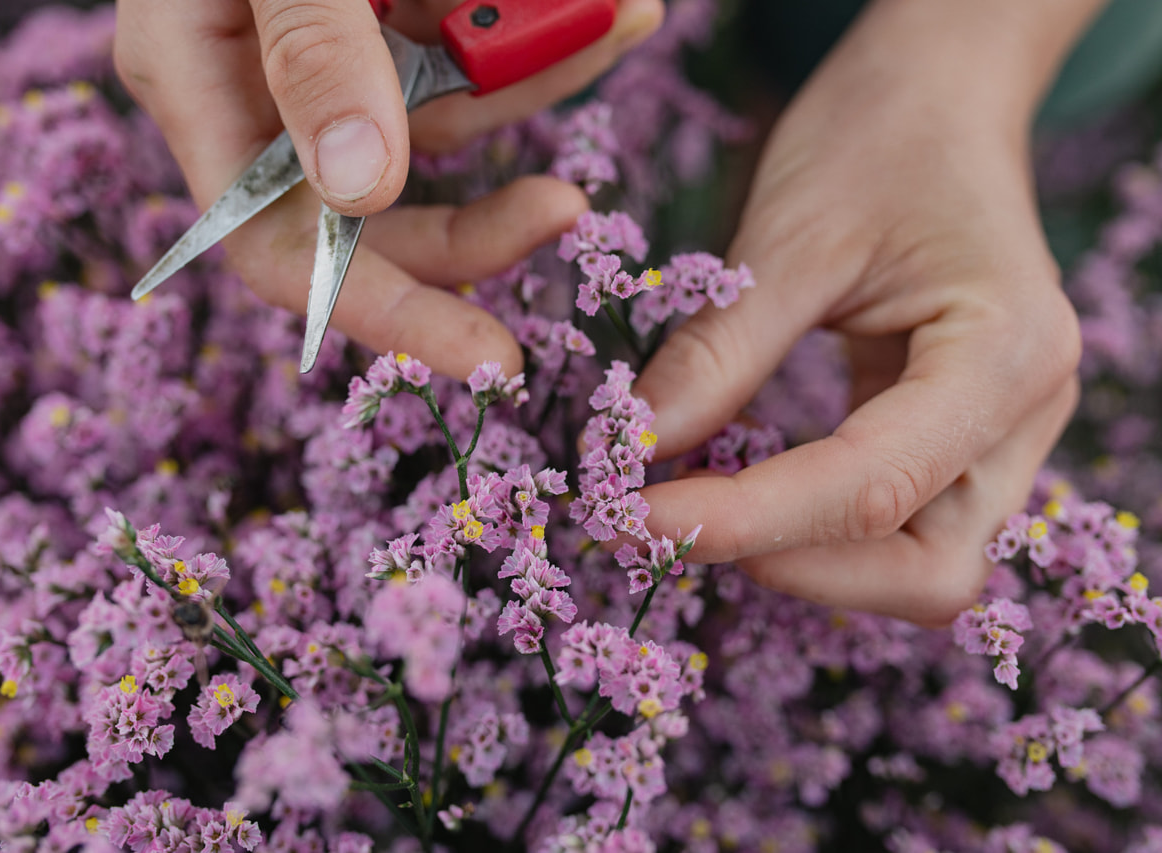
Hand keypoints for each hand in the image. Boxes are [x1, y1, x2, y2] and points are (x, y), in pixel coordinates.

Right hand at [113, 0, 661, 377]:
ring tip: (621, 15)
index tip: (487, 359)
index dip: (382, 316)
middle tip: (570, 213)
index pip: (278, 252)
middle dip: (482, 220)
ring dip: (541, 80)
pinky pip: (479, 58)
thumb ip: (310, 49)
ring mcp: (340, 61)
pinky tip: (615, 3)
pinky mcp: (402, 22)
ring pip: (451, 130)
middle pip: (374, 221)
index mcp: (198, 86)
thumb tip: (359, 193)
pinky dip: (546, 34)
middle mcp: (263, 93)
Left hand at [633, 0, 1091, 625]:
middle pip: (926, 568)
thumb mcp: (789, 237)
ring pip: (916, 565)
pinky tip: (732, 488)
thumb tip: (635, 452)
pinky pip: (893, 524)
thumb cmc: (876, 140)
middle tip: (667, 527)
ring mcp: (999, 438)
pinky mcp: (956, 442)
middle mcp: (1024, 416)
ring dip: (802, 558)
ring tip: (693, 507)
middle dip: (794, 566)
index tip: (638, 518)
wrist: (938, 101)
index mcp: (1008, 353)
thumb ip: (721, 352)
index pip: (873, 485)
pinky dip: (808, 526)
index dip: (749, 519)